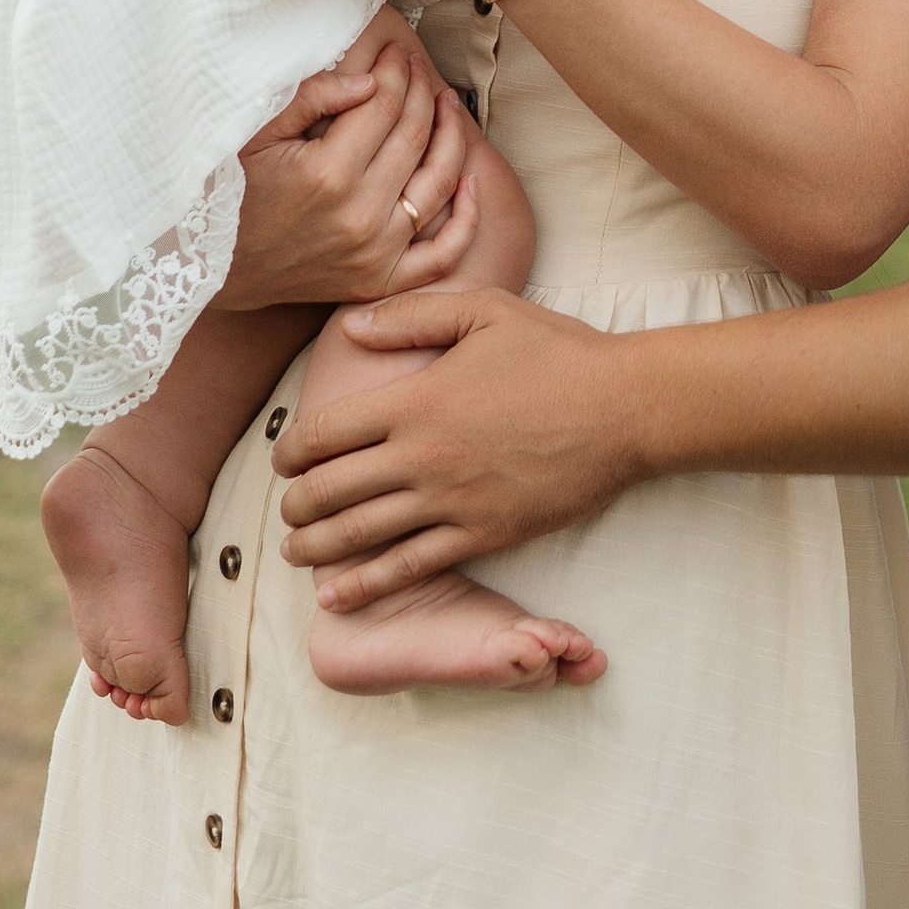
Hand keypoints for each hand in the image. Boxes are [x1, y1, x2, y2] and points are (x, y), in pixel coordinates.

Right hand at [224, 29, 485, 307]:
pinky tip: (472, 180)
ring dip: (452, 137)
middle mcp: (359, 216)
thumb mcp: (256, 134)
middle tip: (417, 67)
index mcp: (327, 174)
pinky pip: (442, 254)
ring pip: (439, 184)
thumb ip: (312, 98)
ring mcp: (374, 254)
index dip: (394, 71)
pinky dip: (466, 218)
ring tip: (447, 104)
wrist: (213, 267)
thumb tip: (369, 79)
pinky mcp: (378, 280)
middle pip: (414, 137)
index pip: (384, 106)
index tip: (394, 52)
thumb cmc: (229, 192)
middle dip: (421, 92)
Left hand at [272, 290, 644, 593]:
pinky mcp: (482, 535)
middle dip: (296, 503)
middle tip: (288, 508)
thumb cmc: (557, 353)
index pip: (325, 433)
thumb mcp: (485, 313)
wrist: (623, 409)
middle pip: (330, 490)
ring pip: (360, 535)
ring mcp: (450, 502)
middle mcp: (422, 457)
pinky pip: (409, 567)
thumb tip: (351, 328)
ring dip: (316, 547)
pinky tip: (336, 594)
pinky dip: (365, 584)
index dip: (292, 450)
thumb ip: (413, 318)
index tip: (285, 459)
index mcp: (416, 402)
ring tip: (296, 551)